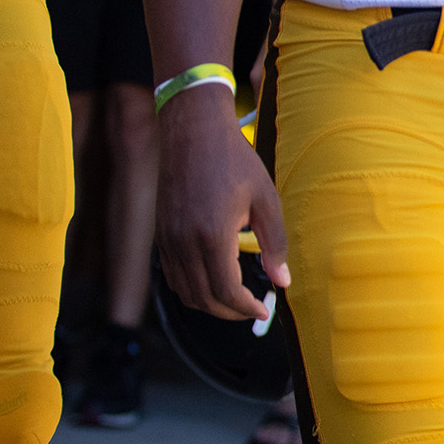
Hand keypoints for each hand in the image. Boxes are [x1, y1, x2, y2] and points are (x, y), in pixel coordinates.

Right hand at [155, 84, 289, 320]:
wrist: (193, 131)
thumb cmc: (235, 161)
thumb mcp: (266, 200)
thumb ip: (275, 245)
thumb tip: (282, 281)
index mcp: (212, 235)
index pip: (225, 291)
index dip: (246, 308)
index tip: (264, 309)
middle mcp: (183, 242)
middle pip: (203, 298)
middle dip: (230, 312)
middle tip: (253, 309)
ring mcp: (167, 239)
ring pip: (185, 291)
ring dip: (210, 303)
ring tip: (236, 300)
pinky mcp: (160, 234)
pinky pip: (172, 275)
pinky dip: (192, 288)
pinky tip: (213, 281)